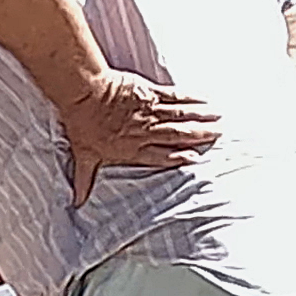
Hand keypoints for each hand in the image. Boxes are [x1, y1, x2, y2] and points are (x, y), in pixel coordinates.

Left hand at [60, 71, 222, 207]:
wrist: (83, 93)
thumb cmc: (82, 124)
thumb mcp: (83, 156)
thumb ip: (84, 180)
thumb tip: (76, 202)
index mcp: (132, 149)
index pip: (161, 156)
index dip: (179, 157)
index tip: (196, 158)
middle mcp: (145, 132)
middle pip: (177, 135)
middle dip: (199, 135)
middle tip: (219, 135)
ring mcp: (150, 111)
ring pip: (181, 116)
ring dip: (201, 117)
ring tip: (219, 119)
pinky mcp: (149, 93)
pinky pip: (175, 97)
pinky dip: (192, 98)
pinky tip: (205, 99)